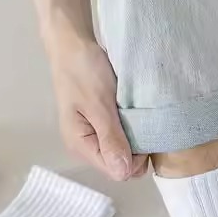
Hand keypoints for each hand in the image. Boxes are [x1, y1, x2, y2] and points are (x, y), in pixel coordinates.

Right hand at [45, 32, 147, 180]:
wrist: (72, 42)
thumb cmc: (83, 71)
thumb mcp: (100, 105)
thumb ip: (111, 139)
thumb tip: (123, 173)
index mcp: (81, 145)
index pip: (117, 172)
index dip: (135, 159)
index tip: (145, 134)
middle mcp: (86, 145)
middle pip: (120, 163)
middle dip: (136, 150)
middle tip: (144, 122)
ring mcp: (93, 133)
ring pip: (123, 149)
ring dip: (135, 137)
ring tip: (139, 115)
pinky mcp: (100, 121)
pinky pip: (121, 135)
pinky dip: (131, 127)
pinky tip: (134, 112)